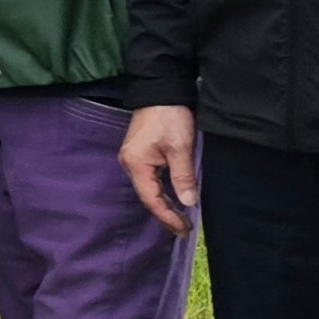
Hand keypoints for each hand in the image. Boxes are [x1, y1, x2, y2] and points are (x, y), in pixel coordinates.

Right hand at [121, 105, 200, 233]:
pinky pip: (150, 179)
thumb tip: (188, 202)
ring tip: (180, 217)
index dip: (168, 216)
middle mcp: (130, 163)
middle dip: (165, 214)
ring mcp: (134, 158)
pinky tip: (172, 197)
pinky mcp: (140, 153)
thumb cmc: (170, 116)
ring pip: (149, 188)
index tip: (184, 228)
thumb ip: (183, 177)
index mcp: (136, 164)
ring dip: (164, 203)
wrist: (162, 90)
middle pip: (147, 196)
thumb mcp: (181, 147)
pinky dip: (162, 191)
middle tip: (184, 228)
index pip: (152, 199)